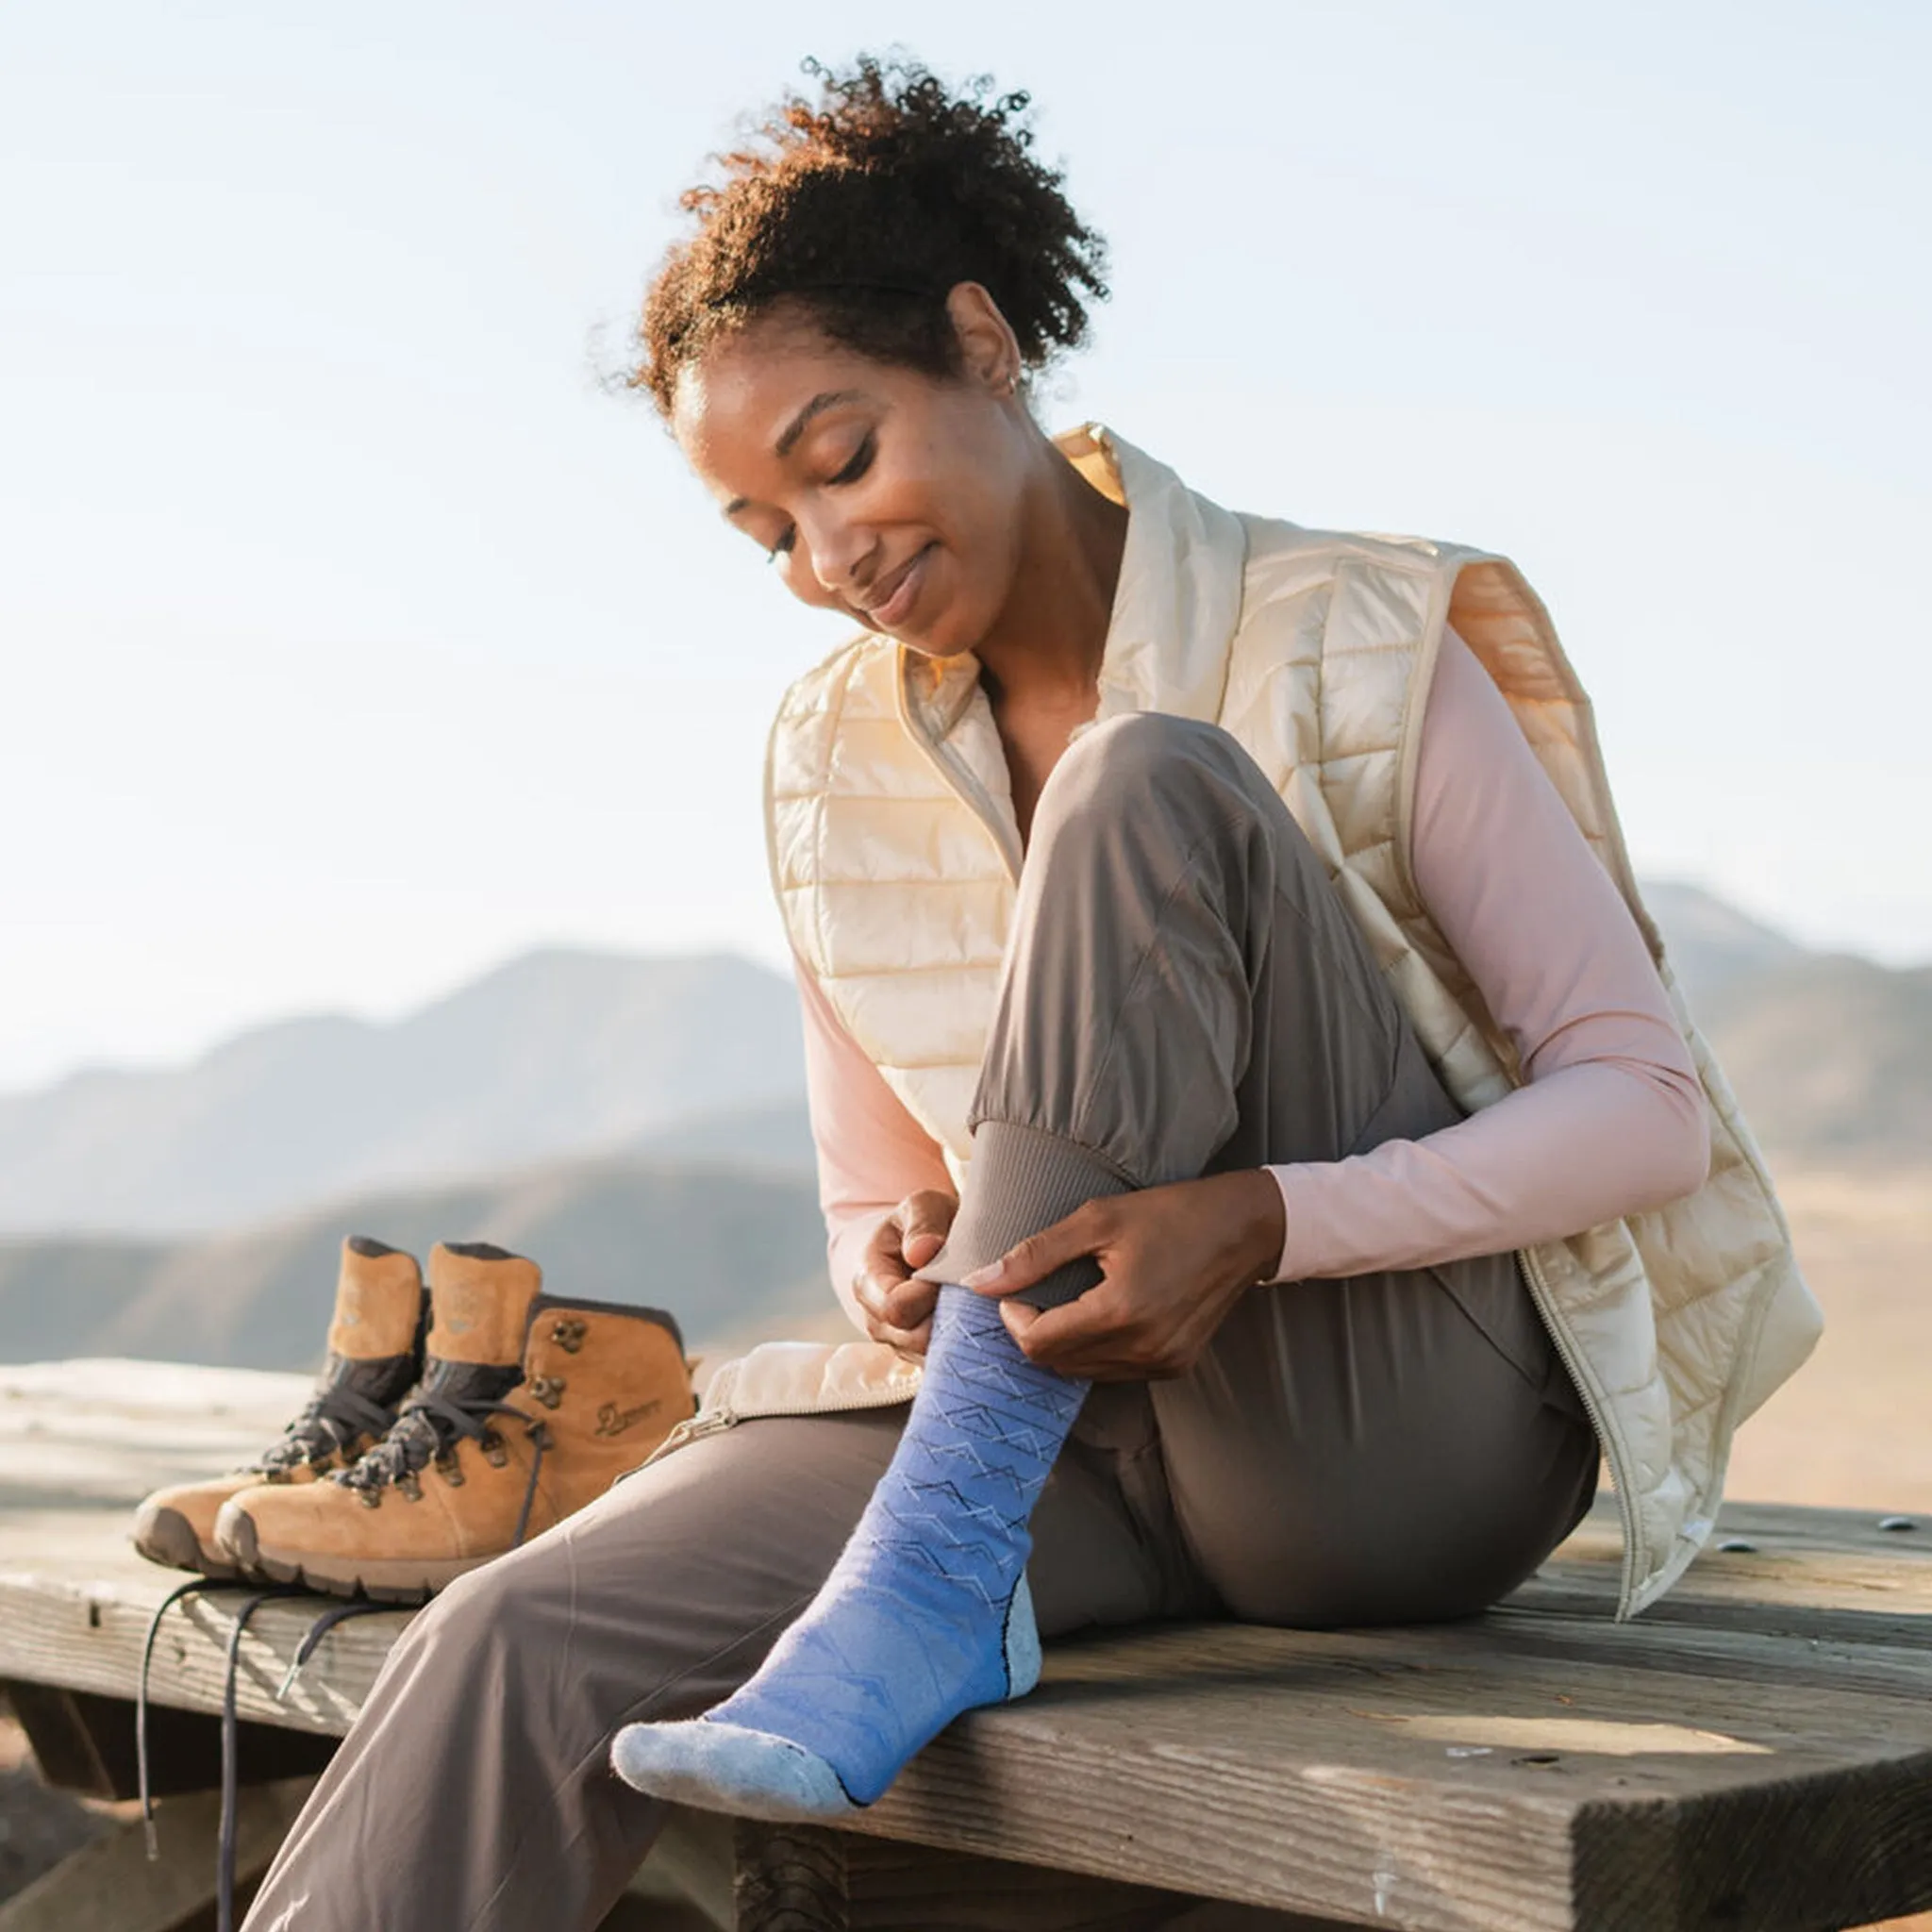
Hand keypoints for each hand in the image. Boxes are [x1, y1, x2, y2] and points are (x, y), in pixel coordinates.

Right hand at [853, 1189, 957, 1358]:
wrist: (923, 1245)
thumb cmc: (922, 1224)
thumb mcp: (923, 1206)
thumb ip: (923, 1222)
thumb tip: (921, 1252)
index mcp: (868, 1282)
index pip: (895, 1308)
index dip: (928, 1295)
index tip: (951, 1274)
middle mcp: (877, 1320)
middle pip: (915, 1339)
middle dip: (949, 1316)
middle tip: (971, 1289)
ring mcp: (898, 1343)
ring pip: (932, 1355)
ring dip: (959, 1332)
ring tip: (973, 1301)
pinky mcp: (921, 1356)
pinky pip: (945, 1363)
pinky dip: (965, 1344)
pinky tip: (976, 1319)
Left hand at [959, 1170, 1285, 1381]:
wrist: (1243, 1228)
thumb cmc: (1170, 1214)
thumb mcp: (1097, 1220)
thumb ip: (1035, 1255)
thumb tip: (980, 1282)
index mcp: (1120, 1312)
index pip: (1039, 1344)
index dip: (1013, 1320)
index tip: (1012, 1291)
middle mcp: (1143, 1348)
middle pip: (1057, 1363)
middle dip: (1034, 1332)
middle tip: (1032, 1295)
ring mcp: (1162, 1362)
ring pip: (1084, 1373)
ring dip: (1063, 1344)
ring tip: (1063, 1303)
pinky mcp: (1176, 1366)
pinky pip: (1115, 1371)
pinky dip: (1095, 1350)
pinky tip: (1098, 1315)